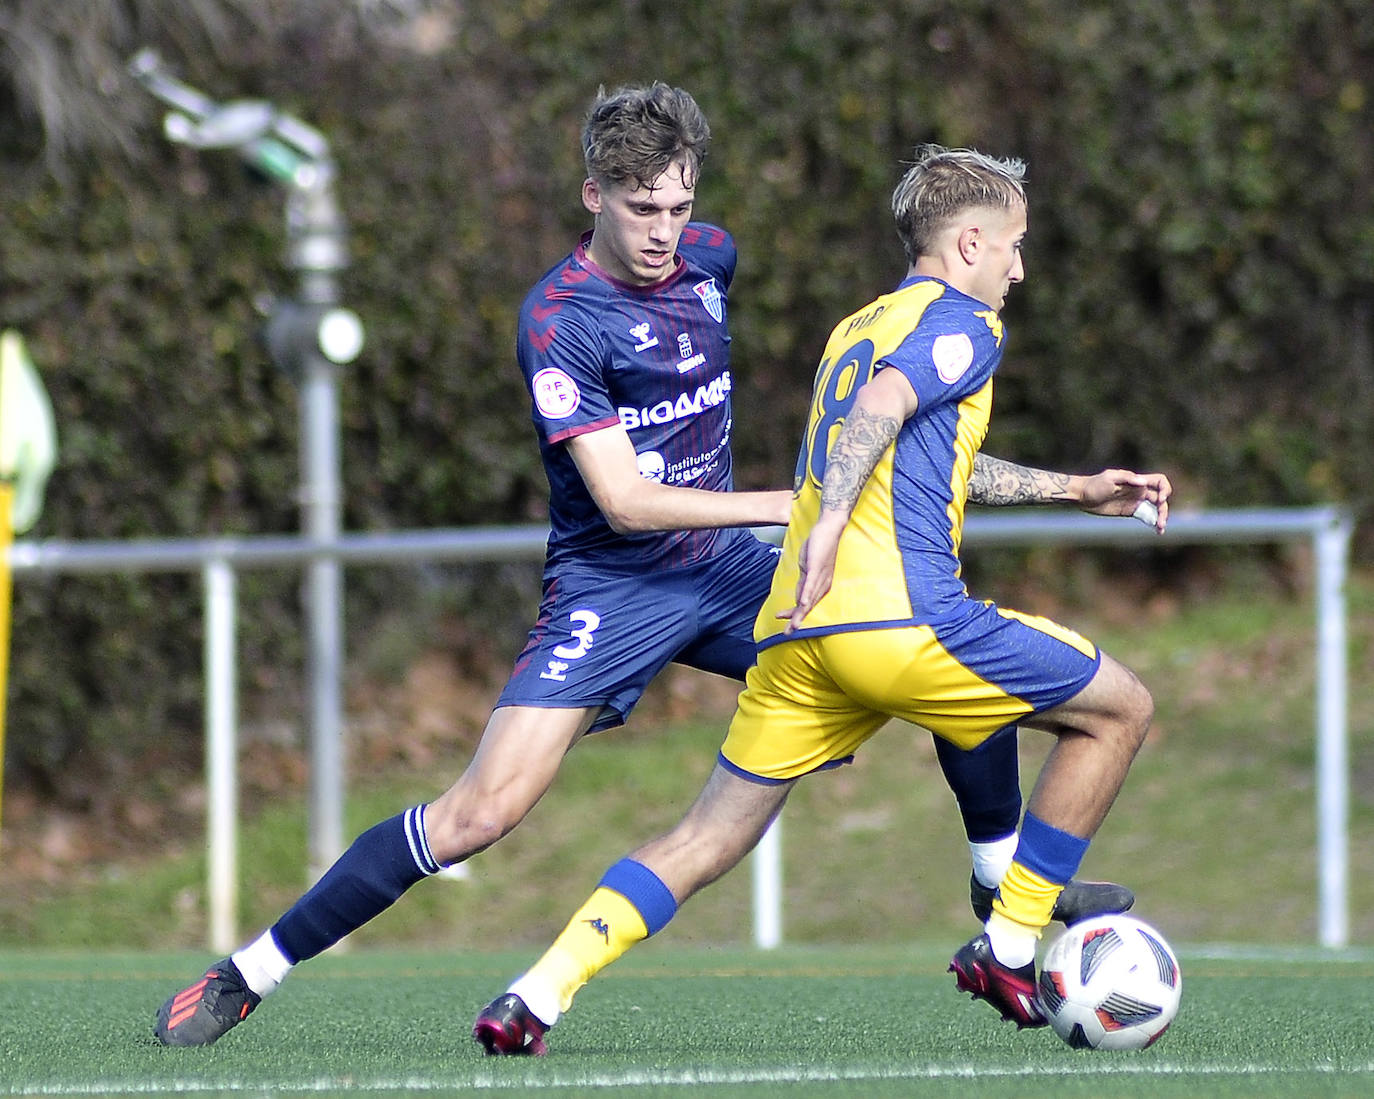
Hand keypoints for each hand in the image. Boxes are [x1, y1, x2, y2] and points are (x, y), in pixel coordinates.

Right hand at [776, 514, 843, 631]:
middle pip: (807, 607)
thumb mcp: (807, 567)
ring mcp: (819, 577)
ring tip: (794, 626)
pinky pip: (811, 585)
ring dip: (800, 614)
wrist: (829, 530)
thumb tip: (799, 593)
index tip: (782, 621)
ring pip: (809, 600)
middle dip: (796, 621)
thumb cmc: (819, 547)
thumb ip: (804, 581)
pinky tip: (802, 605)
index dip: (793, 614)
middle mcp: (822, 585)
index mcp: (819, 586)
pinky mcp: (816, 569)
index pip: (804, 604)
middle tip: (788, 633)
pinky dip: (806, 596)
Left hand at [1077, 469, 1171, 532]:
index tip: (1160, 499)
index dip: (1165, 489)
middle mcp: (1139, 491)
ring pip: (1154, 509)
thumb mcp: (1109, 478)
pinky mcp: (1129, 512)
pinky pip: (1145, 517)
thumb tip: (1143, 482)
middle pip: (1160, 499)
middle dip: (1163, 510)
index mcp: (1137, 481)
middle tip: (1160, 522)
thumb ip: (1127, 478)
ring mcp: (1135, 502)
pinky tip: (1156, 530)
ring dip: (1160, 518)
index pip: (1159, 481)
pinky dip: (1152, 522)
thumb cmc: (1095, 484)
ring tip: (1160, 529)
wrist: (1082, 496)